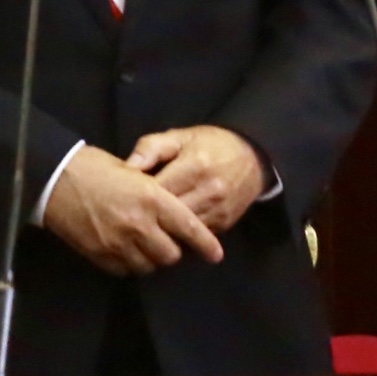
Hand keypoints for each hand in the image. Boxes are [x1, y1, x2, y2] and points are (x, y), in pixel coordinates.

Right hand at [41, 146, 224, 275]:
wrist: (54, 179)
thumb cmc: (94, 166)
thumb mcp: (133, 170)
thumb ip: (155, 193)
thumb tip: (171, 211)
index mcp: (152, 198)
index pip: (188, 227)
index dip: (205, 244)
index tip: (216, 255)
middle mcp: (139, 224)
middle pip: (171, 254)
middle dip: (172, 249)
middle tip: (165, 238)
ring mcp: (119, 243)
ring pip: (149, 265)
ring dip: (151, 257)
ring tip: (143, 243)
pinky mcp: (101, 255)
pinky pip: (126, 270)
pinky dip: (130, 262)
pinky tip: (124, 248)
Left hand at [126, 124, 269, 231]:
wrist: (253, 157)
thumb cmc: (209, 144)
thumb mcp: (180, 137)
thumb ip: (151, 148)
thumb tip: (127, 167)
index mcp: (194, 166)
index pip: (158, 192)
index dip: (137, 198)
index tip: (123, 199)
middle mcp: (208, 191)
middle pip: (168, 216)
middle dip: (147, 219)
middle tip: (128, 219)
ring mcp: (218, 210)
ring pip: (181, 232)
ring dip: (162, 232)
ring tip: (144, 229)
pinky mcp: (224, 224)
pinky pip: (195, 239)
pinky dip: (179, 238)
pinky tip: (165, 233)